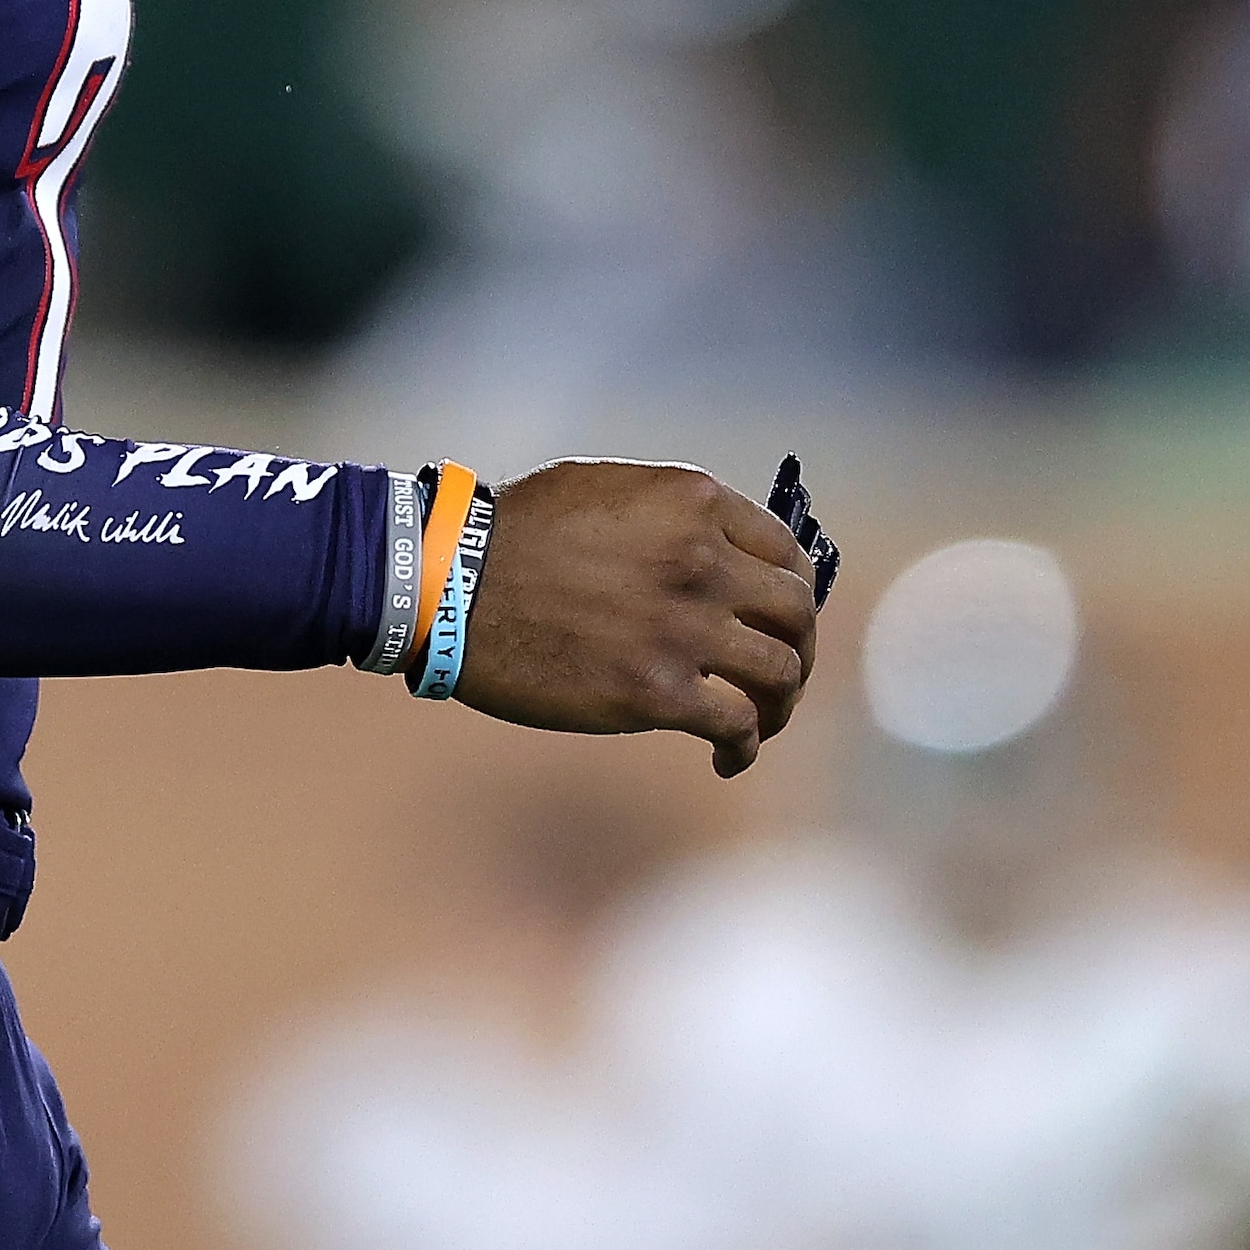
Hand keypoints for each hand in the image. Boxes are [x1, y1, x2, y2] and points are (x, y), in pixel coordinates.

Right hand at [442, 459, 820, 773]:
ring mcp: (682, 628)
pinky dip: (744, 748)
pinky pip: (735, 726)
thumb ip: (671, 516)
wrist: (451, 586)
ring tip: (761, 721)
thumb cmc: (511, 533)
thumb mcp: (605, 490)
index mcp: (693, 503)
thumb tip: (716, 551)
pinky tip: (727, 759)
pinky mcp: (655, 691)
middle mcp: (702, 561)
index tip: (781, 619)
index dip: (794, 592)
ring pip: (779, 674)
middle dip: (798, 650)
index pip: (786, 553)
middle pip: (796, 615)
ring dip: (780, 703)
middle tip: (781, 674)